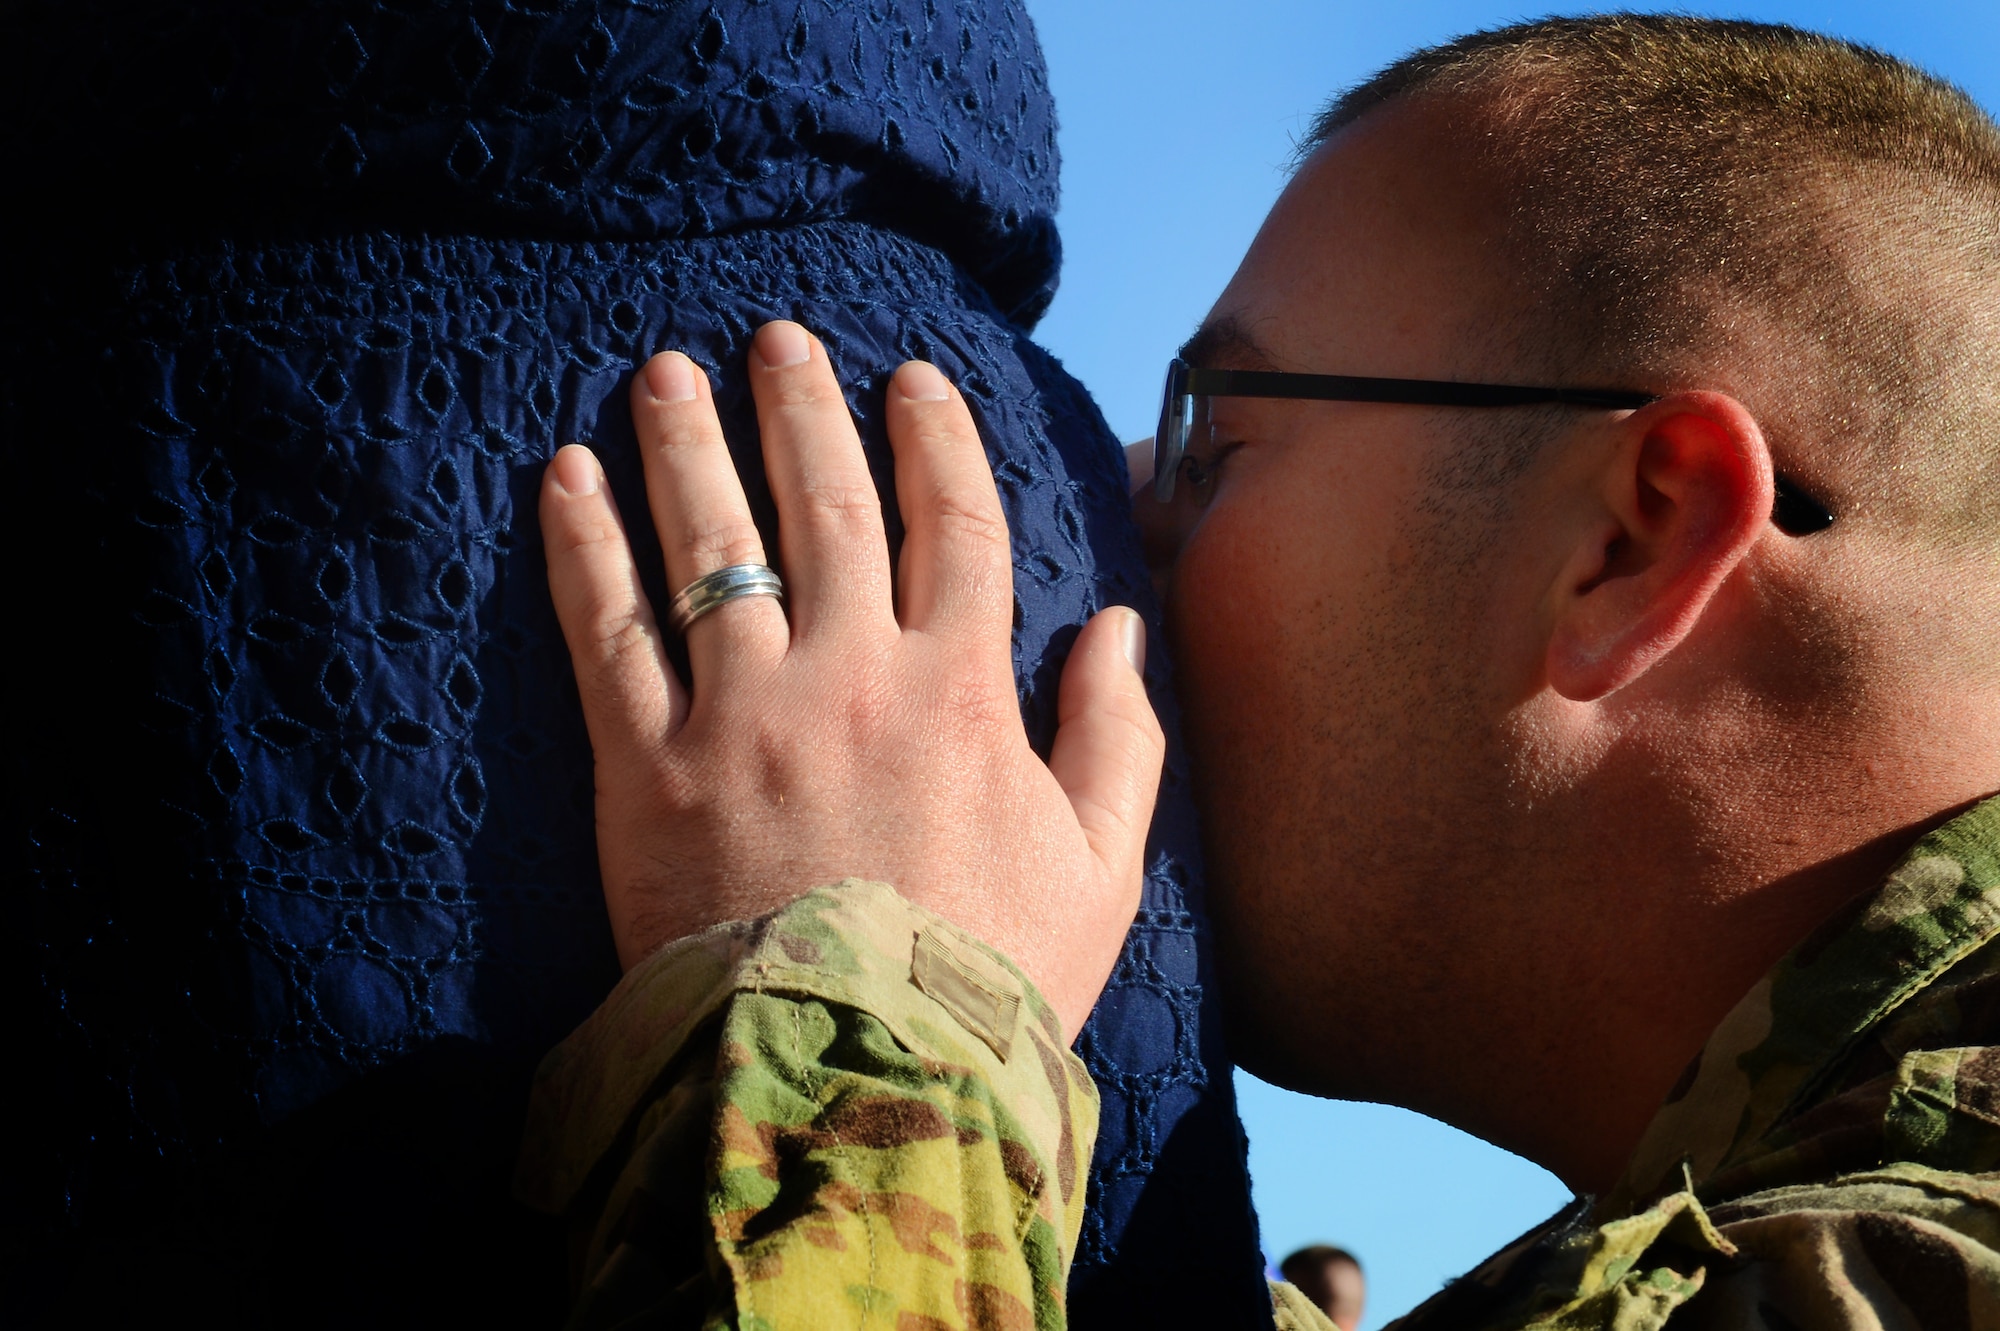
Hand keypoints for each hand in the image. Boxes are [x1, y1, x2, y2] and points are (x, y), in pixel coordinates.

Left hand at [537, 321, 1164, 1035]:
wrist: (859, 1084)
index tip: (910, 378)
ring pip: (709, 541)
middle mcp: (849, 672)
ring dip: (686, 442)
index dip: (934, 437)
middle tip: (776, 336)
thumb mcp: (1101, 865)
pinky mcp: (644, 768)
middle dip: (800, 404)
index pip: (953, 523)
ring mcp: (741, 713)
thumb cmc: (990, 977)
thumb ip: (1119, 737)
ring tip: (665, 369)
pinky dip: (582, 545)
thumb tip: (1116, 628)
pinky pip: (605, 631)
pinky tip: (566, 475)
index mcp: (962, 689)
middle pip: (824, 502)